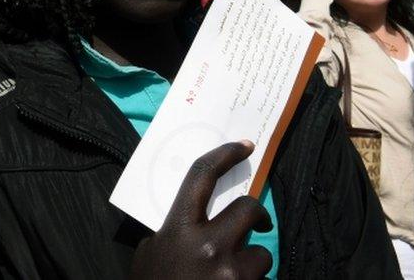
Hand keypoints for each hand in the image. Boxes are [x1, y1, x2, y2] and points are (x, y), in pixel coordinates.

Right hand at [130, 141, 272, 279]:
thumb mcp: (150, 254)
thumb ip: (172, 232)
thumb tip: (197, 216)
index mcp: (178, 228)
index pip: (203, 176)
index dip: (225, 154)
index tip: (244, 146)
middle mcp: (208, 245)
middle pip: (248, 209)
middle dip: (256, 215)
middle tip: (253, 224)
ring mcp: (231, 272)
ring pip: (263, 253)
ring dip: (253, 263)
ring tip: (234, 276)